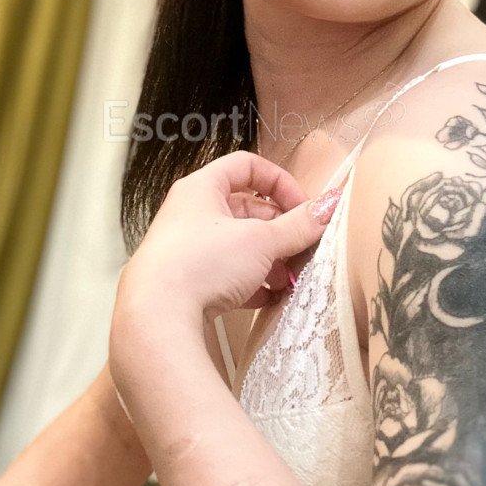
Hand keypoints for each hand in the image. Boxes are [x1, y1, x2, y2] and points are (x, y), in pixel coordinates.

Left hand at [116, 151, 339, 325]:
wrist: (156, 319)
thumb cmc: (199, 265)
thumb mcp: (260, 241)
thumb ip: (298, 225)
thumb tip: (329, 206)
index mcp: (200, 189)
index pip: (246, 166)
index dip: (279, 182)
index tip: (302, 207)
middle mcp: (189, 214)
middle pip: (245, 209)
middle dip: (279, 229)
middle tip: (303, 246)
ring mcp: (186, 250)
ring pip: (237, 245)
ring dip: (268, 259)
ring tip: (288, 278)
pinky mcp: (186, 284)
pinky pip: (226, 276)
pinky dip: (251, 283)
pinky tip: (269, 298)